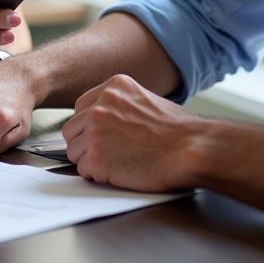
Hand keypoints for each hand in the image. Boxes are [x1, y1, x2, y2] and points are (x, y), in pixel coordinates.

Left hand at [62, 74, 203, 191]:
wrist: (191, 148)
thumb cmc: (178, 131)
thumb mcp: (146, 100)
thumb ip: (121, 106)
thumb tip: (107, 120)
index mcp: (113, 87)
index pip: (81, 107)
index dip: (89, 125)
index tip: (101, 136)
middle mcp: (100, 105)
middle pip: (72, 129)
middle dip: (85, 143)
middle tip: (108, 154)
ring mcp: (96, 130)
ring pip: (74, 150)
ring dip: (90, 160)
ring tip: (117, 163)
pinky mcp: (97, 157)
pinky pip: (83, 170)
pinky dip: (97, 175)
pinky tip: (119, 172)